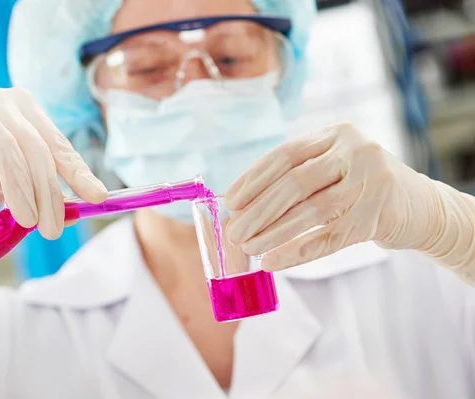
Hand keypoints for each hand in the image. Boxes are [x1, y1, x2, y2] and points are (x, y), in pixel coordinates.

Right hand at [0, 86, 106, 238]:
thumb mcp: (14, 183)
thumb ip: (40, 191)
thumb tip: (74, 214)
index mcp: (28, 111)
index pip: (59, 145)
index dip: (79, 173)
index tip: (97, 197)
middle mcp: (4, 102)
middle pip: (37, 151)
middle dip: (48, 193)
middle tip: (52, 229)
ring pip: (7, 149)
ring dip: (20, 189)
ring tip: (27, 221)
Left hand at [225, 123, 439, 270]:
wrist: (420, 206)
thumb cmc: (361, 186)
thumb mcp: (335, 165)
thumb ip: (297, 174)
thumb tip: (241, 202)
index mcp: (337, 134)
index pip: (285, 154)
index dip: (254, 178)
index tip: (231, 200)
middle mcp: (355, 152)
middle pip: (294, 183)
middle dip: (258, 210)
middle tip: (234, 231)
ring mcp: (370, 184)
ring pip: (310, 211)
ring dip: (272, 233)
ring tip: (247, 248)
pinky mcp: (377, 218)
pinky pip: (328, 239)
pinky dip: (296, 252)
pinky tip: (272, 261)